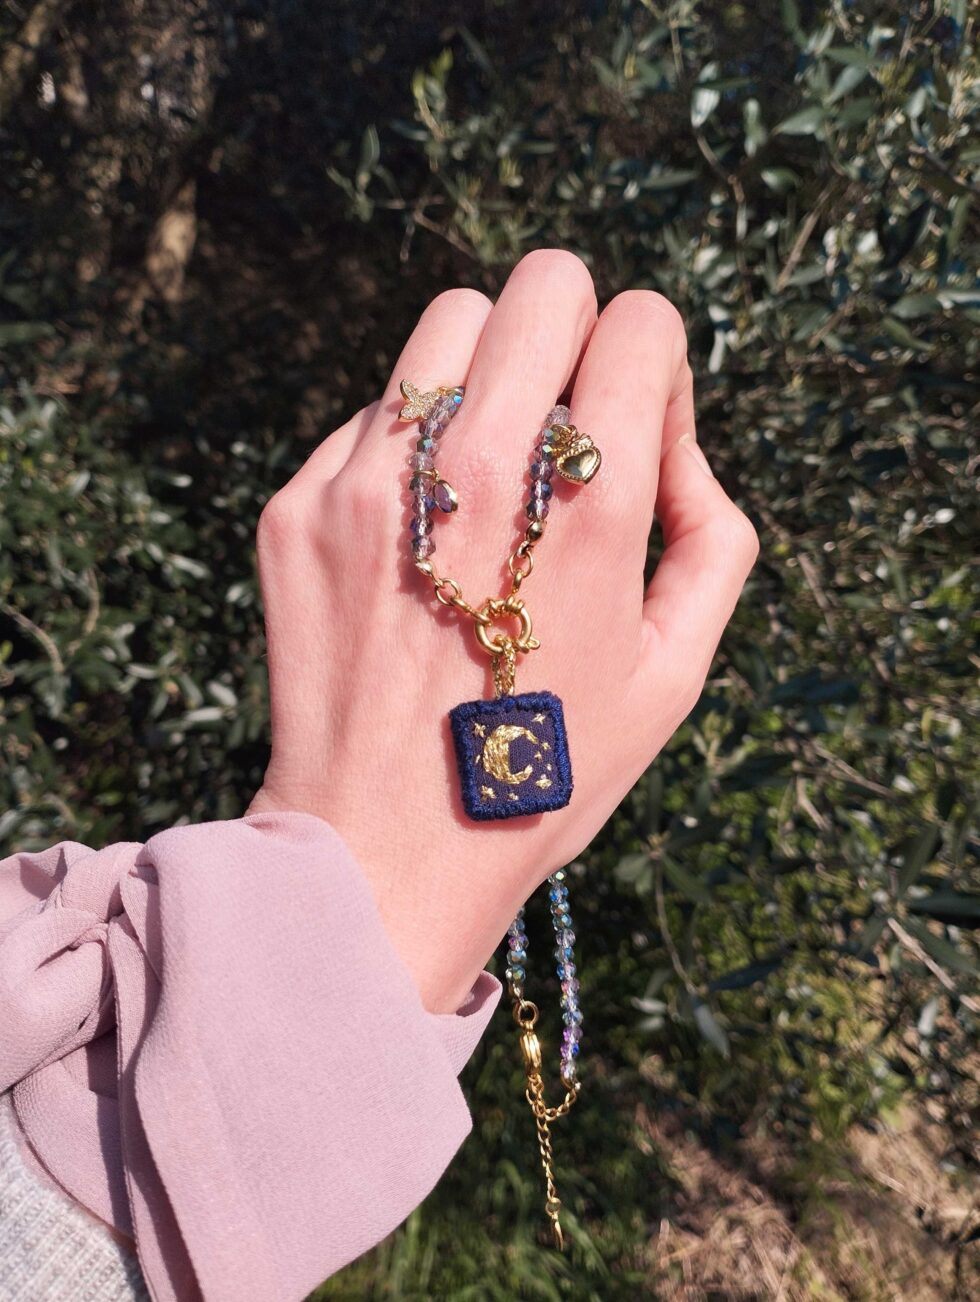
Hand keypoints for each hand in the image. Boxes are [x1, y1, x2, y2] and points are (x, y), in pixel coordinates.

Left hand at [245, 251, 758, 1012]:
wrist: (383, 849)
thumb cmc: (546, 767)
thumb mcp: (676, 671)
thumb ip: (713, 532)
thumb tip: (669, 440)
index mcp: (588, 510)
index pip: (639, 320)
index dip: (652, 365)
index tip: (634, 432)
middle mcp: (477, 471)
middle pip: (544, 283)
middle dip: (576, 335)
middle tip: (565, 428)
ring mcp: (373, 480)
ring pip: (447, 325)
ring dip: (487, 373)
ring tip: (487, 475)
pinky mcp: (299, 505)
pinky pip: (373, 414)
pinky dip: (409, 452)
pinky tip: (416, 544)